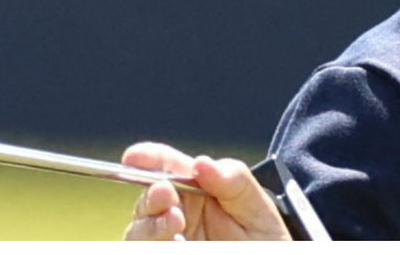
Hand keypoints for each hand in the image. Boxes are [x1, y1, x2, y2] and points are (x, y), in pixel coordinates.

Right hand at [120, 142, 291, 240]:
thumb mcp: (257, 206)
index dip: (148, 158)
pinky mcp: (166, 254)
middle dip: (151, 195)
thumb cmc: (264, 236)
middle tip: (166, 194)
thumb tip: (201, 163)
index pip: (167, 167)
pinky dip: (156, 244)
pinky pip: (149, 250)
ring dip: (151, 226)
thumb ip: (233, 180)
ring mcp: (170, 239)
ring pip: (139, 231)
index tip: (135, 155)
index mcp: (197, 189)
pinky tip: (178, 243)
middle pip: (147, 201)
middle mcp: (178, 213)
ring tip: (176, 222)